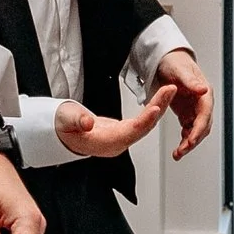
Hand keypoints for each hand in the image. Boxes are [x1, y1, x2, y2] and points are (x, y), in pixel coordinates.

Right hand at [54, 85, 174, 157]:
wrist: (62, 133)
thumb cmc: (63, 127)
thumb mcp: (65, 120)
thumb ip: (76, 120)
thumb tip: (88, 123)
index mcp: (104, 143)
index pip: (129, 133)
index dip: (144, 121)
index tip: (155, 109)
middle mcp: (116, 143)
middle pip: (143, 127)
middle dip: (158, 108)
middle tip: (170, 90)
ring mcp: (121, 138)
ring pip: (145, 124)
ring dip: (158, 107)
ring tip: (169, 90)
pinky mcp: (123, 132)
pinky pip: (142, 122)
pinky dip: (152, 109)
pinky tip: (160, 99)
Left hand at [154, 48, 213, 157]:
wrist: (167, 61)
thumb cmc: (174, 63)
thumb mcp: (180, 70)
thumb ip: (191, 82)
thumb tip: (204, 90)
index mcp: (204, 94)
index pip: (205, 115)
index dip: (199, 129)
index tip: (191, 140)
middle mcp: (203, 103)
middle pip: (203, 127)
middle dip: (193, 141)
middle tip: (181, 151)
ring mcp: (195, 109)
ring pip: (196, 131)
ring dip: (189, 143)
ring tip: (178, 154)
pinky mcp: (187, 113)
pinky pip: (189, 130)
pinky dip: (184, 139)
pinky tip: (178, 146)